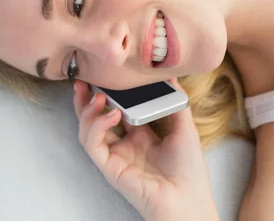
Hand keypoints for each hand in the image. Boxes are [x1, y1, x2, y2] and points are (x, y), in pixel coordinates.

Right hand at [73, 79, 219, 220]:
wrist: (188, 199)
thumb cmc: (189, 169)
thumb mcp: (184, 127)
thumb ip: (176, 101)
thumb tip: (171, 75)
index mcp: (140, 135)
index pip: (116, 109)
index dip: (108, 93)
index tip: (107, 74)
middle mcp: (124, 145)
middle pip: (95, 118)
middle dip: (86, 99)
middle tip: (84, 79)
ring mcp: (115, 156)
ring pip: (87, 131)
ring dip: (87, 111)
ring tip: (97, 95)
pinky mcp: (110, 168)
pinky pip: (93, 145)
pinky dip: (97, 127)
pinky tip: (112, 114)